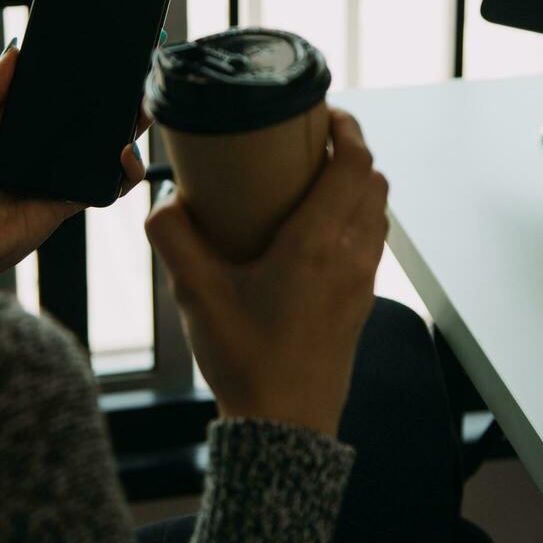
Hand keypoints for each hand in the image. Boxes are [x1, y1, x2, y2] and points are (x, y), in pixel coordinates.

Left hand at [0, 43, 146, 282]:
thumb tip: (17, 49)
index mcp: (10, 124)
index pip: (52, 95)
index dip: (77, 77)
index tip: (103, 54)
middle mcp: (37, 148)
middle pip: (85, 120)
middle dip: (114, 99)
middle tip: (136, 76)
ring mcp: (55, 175)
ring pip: (104, 149)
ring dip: (129, 129)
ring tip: (141, 110)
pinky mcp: (68, 201)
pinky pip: (105, 185)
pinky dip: (125, 171)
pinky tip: (124, 153)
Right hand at [144, 108, 387, 436]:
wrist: (283, 429)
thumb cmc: (245, 361)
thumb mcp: (195, 293)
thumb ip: (173, 238)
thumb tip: (164, 201)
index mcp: (318, 243)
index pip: (355, 164)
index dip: (347, 130)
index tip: (326, 113)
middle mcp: (351, 256)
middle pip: (374, 182)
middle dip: (352, 152)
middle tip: (316, 142)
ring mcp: (362, 282)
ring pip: (378, 213)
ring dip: (357, 187)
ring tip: (317, 181)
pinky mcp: (361, 305)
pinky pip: (371, 244)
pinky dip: (356, 220)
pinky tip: (318, 232)